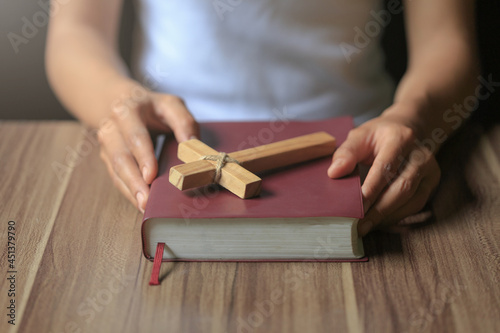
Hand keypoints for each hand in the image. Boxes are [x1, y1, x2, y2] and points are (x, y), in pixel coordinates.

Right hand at [97, 88, 198, 212]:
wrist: (124, 103)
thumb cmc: (153, 108)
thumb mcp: (171, 105)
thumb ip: (183, 121)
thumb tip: (192, 144)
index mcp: (127, 111)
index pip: (135, 136)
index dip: (143, 156)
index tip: (151, 175)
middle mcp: (112, 128)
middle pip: (121, 157)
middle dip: (134, 180)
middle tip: (146, 200)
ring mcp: (107, 145)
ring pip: (116, 170)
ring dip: (130, 190)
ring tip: (144, 206)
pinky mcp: (107, 158)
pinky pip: (116, 177)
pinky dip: (128, 191)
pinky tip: (139, 203)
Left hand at [327, 110, 440, 235]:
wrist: (408, 129)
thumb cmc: (379, 135)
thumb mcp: (360, 135)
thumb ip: (346, 153)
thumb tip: (334, 173)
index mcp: (401, 139)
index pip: (386, 168)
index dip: (371, 190)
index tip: (356, 208)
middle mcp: (421, 155)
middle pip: (402, 188)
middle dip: (379, 210)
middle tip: (359, 226)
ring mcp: (430, 170)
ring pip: (412, 200)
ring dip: (388, 217)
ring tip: (366, 226)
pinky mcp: (431, 183)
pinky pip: (416, 205)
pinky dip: (397, 216)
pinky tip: (380, 222)